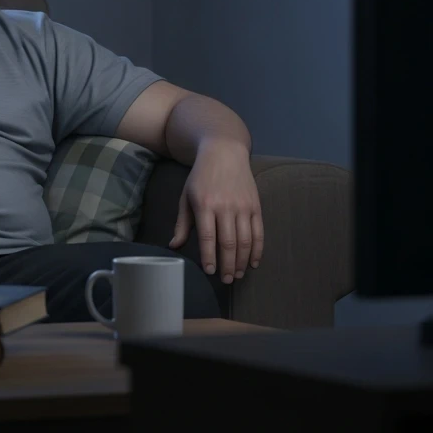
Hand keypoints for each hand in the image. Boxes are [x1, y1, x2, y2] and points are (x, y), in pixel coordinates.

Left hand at [168, 139, 262, 283]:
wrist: (224, 151)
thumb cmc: (201, 176)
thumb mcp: (186, 196)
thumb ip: (182, 223)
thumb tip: (174, 246)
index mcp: (205, 205)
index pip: (209, 237)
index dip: (210, 257)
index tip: (209, 272)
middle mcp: (225, 206)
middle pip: (229, 243)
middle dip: (227, 265)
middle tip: (226, 280)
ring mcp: (243, 206)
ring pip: (245, 240)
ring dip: (242, 261)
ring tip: (237, 274)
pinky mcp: (255, 206)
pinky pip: (258, 232)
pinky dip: (257, 249)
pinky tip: (253, 262)